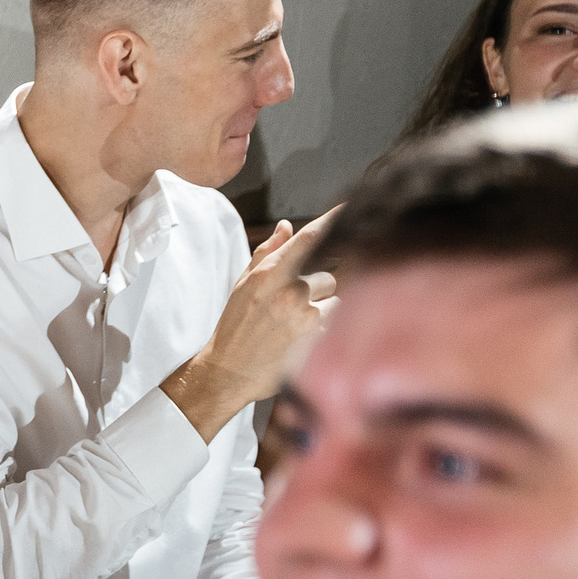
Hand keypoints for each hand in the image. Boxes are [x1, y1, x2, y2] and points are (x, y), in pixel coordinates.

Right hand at [160, 210, 340, 441]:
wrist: (227, 372)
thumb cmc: (234, 327)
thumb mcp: (243, 286)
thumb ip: (266, 254)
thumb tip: (287, 226)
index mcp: (269, 274)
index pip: (309, 238)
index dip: (333, 219)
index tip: (351, 206)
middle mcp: (289, 290)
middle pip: (328, 277)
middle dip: (316, 293)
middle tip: (291, 311)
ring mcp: (304, 315)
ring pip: (335, 303)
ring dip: (322, 314)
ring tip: (294, 329)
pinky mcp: (316, 338)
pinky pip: (334, 326)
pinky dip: (322, 334)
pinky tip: (299, 343)